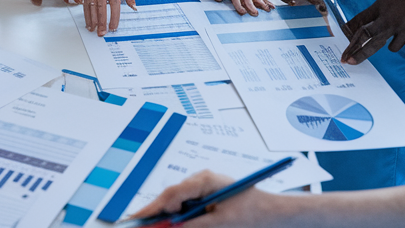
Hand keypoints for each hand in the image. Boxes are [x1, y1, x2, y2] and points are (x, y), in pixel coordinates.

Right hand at [82, 0, 134, 36]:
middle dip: (101, 22)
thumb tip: (134, 8)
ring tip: (94, 31)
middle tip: (102, 33)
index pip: (115, 5)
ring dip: (93, 21)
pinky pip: (85, 6)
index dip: (114, 17)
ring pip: (92, 8)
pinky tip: (89, 24)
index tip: (113, 27)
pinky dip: (86, 16)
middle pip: (101, 8)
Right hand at [130, 170, 266, 226]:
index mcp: (206, 180)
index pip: (173, 193)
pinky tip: (164, 223)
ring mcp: (201, 188)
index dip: (153, 207)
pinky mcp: (203, 197)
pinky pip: (183, 206)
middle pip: (170, 197)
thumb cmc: (251, 213)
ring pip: (175, 202)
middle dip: (153, 212)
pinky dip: (174, 216)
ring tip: (144, 223)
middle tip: (134, 224)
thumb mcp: (222, 223)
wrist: (270, 212)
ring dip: (163, 215)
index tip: (138, 218)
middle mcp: (200, 180)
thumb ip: (196, 224)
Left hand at [339, 0, 404, 64]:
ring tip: (399, 35)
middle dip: (358, 54)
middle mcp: (389, 21)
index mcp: (380, 8)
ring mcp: (404, 29)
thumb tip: (376, 15)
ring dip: (393, 44)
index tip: (343, 43)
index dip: (349, 34)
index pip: (360, 23)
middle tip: (348, 62)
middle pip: (370, 42)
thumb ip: (381, 6)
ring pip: (393, 48)